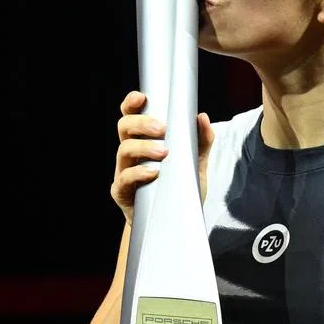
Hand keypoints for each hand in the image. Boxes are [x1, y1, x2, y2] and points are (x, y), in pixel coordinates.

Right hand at [110, 90, 214, 224]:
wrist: (173, 226)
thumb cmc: (179, 190)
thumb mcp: (195, 165)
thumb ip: (201, 142)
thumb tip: (201, 117)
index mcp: (143, 141)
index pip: (131, 116)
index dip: (131, 103)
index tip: (142, 97)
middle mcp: (130, 154)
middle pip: (124, 127)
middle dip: (142, 123)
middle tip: (162, 128)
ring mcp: (123, 172)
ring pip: (123, 150)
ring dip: (143, 147)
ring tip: (163, 152)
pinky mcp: (122, 193)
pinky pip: (123, 178)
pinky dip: (138, 173)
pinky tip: (153, 173)